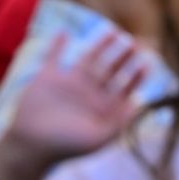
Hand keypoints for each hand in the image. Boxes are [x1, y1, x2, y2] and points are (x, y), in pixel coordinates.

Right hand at [0, 34, 146, 179]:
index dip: (137, 75)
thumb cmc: (66, 147)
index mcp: (103, 106)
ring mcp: (69, 84)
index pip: (125, 86)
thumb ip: (120, 122)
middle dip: (124, 56)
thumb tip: (141, 103)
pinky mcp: (48, 79)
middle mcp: (89, 92)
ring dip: (102, 45)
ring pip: (90, 58)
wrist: (30, 148)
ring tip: (115, 31)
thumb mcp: (98, 138)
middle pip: (111, 69)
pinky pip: (54, 57)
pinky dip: (57, 45)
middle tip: (138, 42)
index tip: (149, 62)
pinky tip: (63, 31)